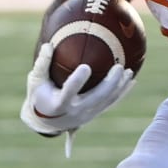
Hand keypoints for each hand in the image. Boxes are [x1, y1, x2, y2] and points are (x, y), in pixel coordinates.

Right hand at [19, 41, 135, 136]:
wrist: (45, 122)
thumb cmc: (38, 96)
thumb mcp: (35, 81)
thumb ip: (41, 64)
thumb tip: (49, 44)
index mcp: (59, 103)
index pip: (69, 91)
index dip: (77, 81)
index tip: (86, 67)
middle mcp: (75, 111)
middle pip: (96, 98)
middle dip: (110, 83)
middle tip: (119, 67)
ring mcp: (86, 115)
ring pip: (107, 101)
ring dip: (120, 87)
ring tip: (130, 72)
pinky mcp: (94, 114)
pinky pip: (110, 103)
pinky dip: (121, 93)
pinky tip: (131, 82)